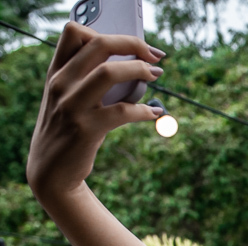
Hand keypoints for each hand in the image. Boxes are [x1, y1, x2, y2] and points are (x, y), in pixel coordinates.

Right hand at [27, 22, 164, 202]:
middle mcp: (61, 84)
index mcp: (56, 72)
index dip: (109, 33)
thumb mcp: (68, 99)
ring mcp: (71, 105)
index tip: (134, 45)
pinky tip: (154, 113)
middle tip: (155, 56)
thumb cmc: (67, 130)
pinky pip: (122, 111)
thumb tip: (134, 68)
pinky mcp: (86, 129)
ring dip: (140, 70)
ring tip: (156, 76)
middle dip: (133, 44)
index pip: (74, 32)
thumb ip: (87, 80)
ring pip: (109, 72)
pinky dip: (144, 110)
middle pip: (98, 45)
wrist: (51, 171)